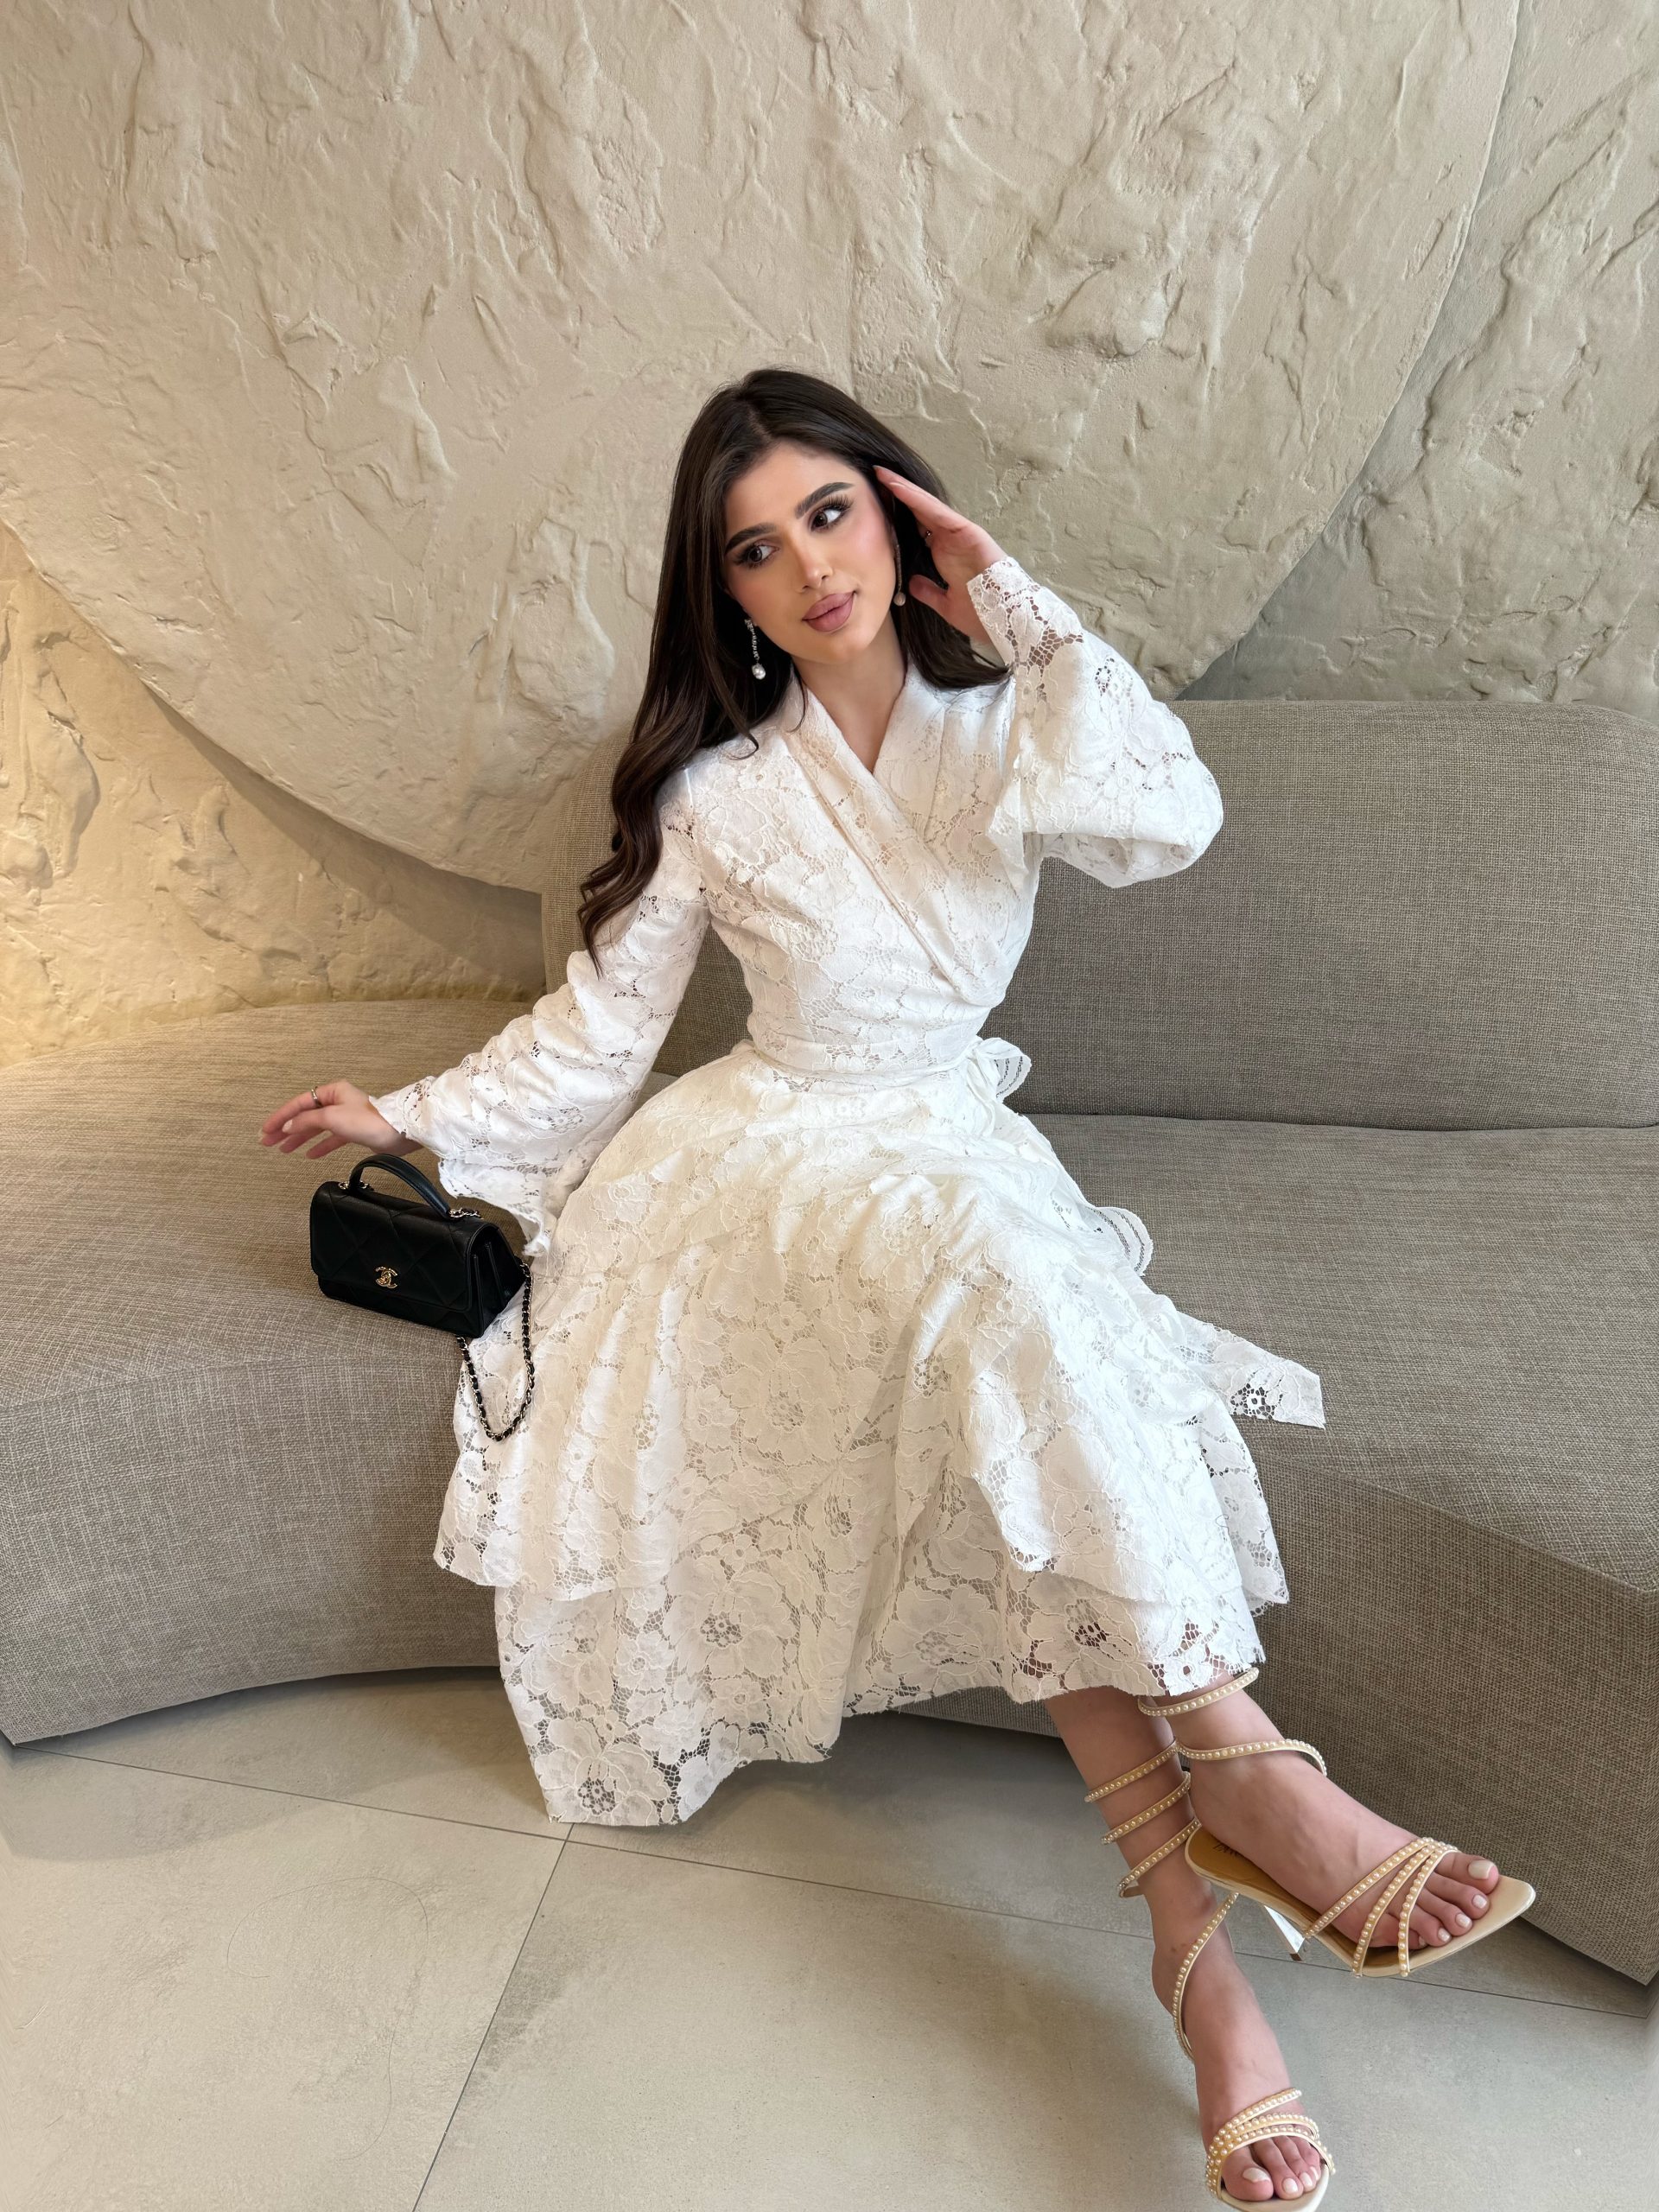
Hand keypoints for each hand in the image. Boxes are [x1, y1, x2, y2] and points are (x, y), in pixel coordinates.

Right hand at [258, 1079, 418, 1159]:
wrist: (398, 1132)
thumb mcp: (332, 1117)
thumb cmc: (367, 1121)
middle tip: (268, 1142)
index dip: (281, 1116)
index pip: (299, 1103)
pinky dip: (320, 1145)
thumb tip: (288, 1126)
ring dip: (300, 1138)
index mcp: (332, 1091)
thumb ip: (307, 1121)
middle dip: (287, 1129)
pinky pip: (331, 1138)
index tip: (266, 1130)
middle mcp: (338, 1101)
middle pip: (306, 1115)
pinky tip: (309, 1155)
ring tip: (283, 1151)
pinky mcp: (354, 1131)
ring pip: (317, 1127)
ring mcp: (346, 1117)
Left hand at [873, 465, 1005, 647]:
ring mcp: (959, 533)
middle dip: (899, 494)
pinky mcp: (966, 530)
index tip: (879, 504)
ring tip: (883, 474)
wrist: (1007, 620)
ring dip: (905, 490)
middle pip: (920, 512)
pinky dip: (917, 499)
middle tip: (878, 476)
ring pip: (926, 506)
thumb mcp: (946, 605)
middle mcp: (950, 540)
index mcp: (945, 555)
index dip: (899, 516)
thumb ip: (929, 592)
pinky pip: (937, 511)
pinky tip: (898, 487)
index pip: (918, 529)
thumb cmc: (982, 615)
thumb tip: (911, 584)